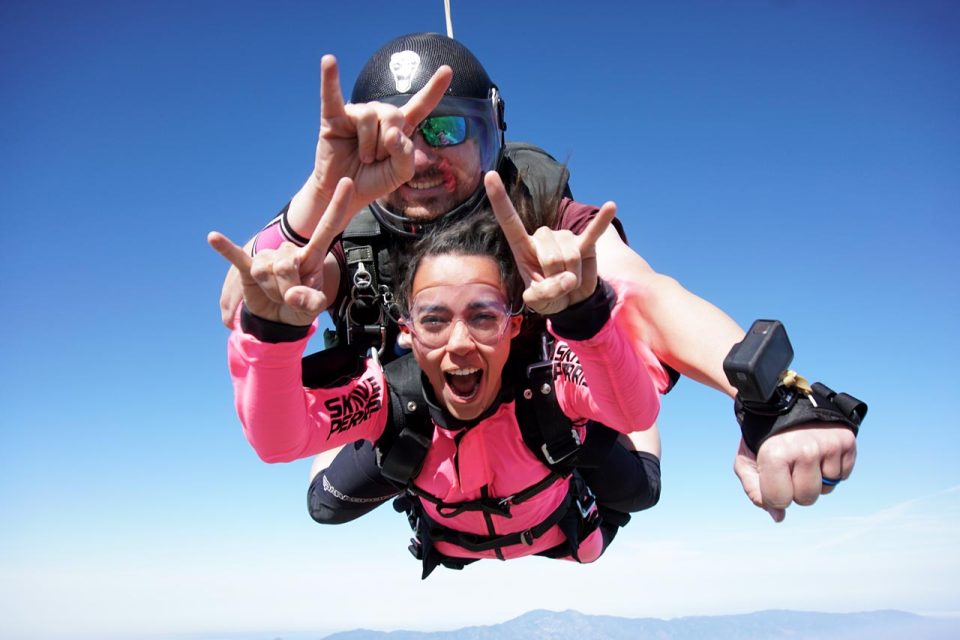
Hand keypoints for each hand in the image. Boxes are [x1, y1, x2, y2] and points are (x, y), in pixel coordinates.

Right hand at [208, 178, 356, 325]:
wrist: (279, 316)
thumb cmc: (300, 306)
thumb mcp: (313, 308)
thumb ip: (310, 302)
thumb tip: (293, 296)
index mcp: (311, 254)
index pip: (326, 227)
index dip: (337, 205)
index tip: (347, 181)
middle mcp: (289, 250)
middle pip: (286, 264)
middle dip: (287, 288)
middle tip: (290, 297)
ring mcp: (267, 256)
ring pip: (266, 270)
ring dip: (271, 290)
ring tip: (276, 294)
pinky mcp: (248, 266)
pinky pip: (236, 256)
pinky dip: (226, 249)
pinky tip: (213, 238)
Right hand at [312, 55, 451, 209]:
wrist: (347, 193)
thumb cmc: (374, 181)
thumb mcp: (400, 173)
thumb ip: (406, 155)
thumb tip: (391, 132)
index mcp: (399, 127)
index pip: (420, 105)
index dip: (433, 89)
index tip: (447, 70)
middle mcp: (378, 115)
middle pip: (393, 113)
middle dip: (388, 143)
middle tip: (378, 160)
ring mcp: (355, 114)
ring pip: (369, 116)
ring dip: (369, 145)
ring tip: (364, 158)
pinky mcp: (333, 118)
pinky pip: (331, 96)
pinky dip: (329, 79)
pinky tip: (329, 61)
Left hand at [484, 171, 614, 314]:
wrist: (570, 299)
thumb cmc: (547, 296)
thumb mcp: (538, 302)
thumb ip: (544, 295)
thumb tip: (567, 281)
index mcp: (523, 247)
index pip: (509, 220)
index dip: (500, 199)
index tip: (490, 176)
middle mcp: (543, 237)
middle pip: (552, 255)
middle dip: (556, 277)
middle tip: (557, 286)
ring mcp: (565, 238)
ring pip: (571, 256)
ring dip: (572, 277)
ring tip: (569, 281)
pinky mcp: (586, 244)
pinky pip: (594, 233)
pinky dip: (601, 223)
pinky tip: (611, 206)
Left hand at [733, 424, 856, 521]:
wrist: (783, 402)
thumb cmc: (763, 437)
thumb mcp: (746, 460)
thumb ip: (755, 490)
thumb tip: (778, 516)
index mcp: (776, 455)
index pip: (780, 501)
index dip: (774, 496)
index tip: (772, 480)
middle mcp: (805, 450)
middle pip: (806, 499)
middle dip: (796, 490)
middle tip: (789, 467)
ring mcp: (828, 445)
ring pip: (827, 488)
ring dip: (815, 479)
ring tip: (804, 456)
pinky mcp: (846, 441)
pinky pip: (842, 475)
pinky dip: (831, 469)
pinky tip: (819, 452)